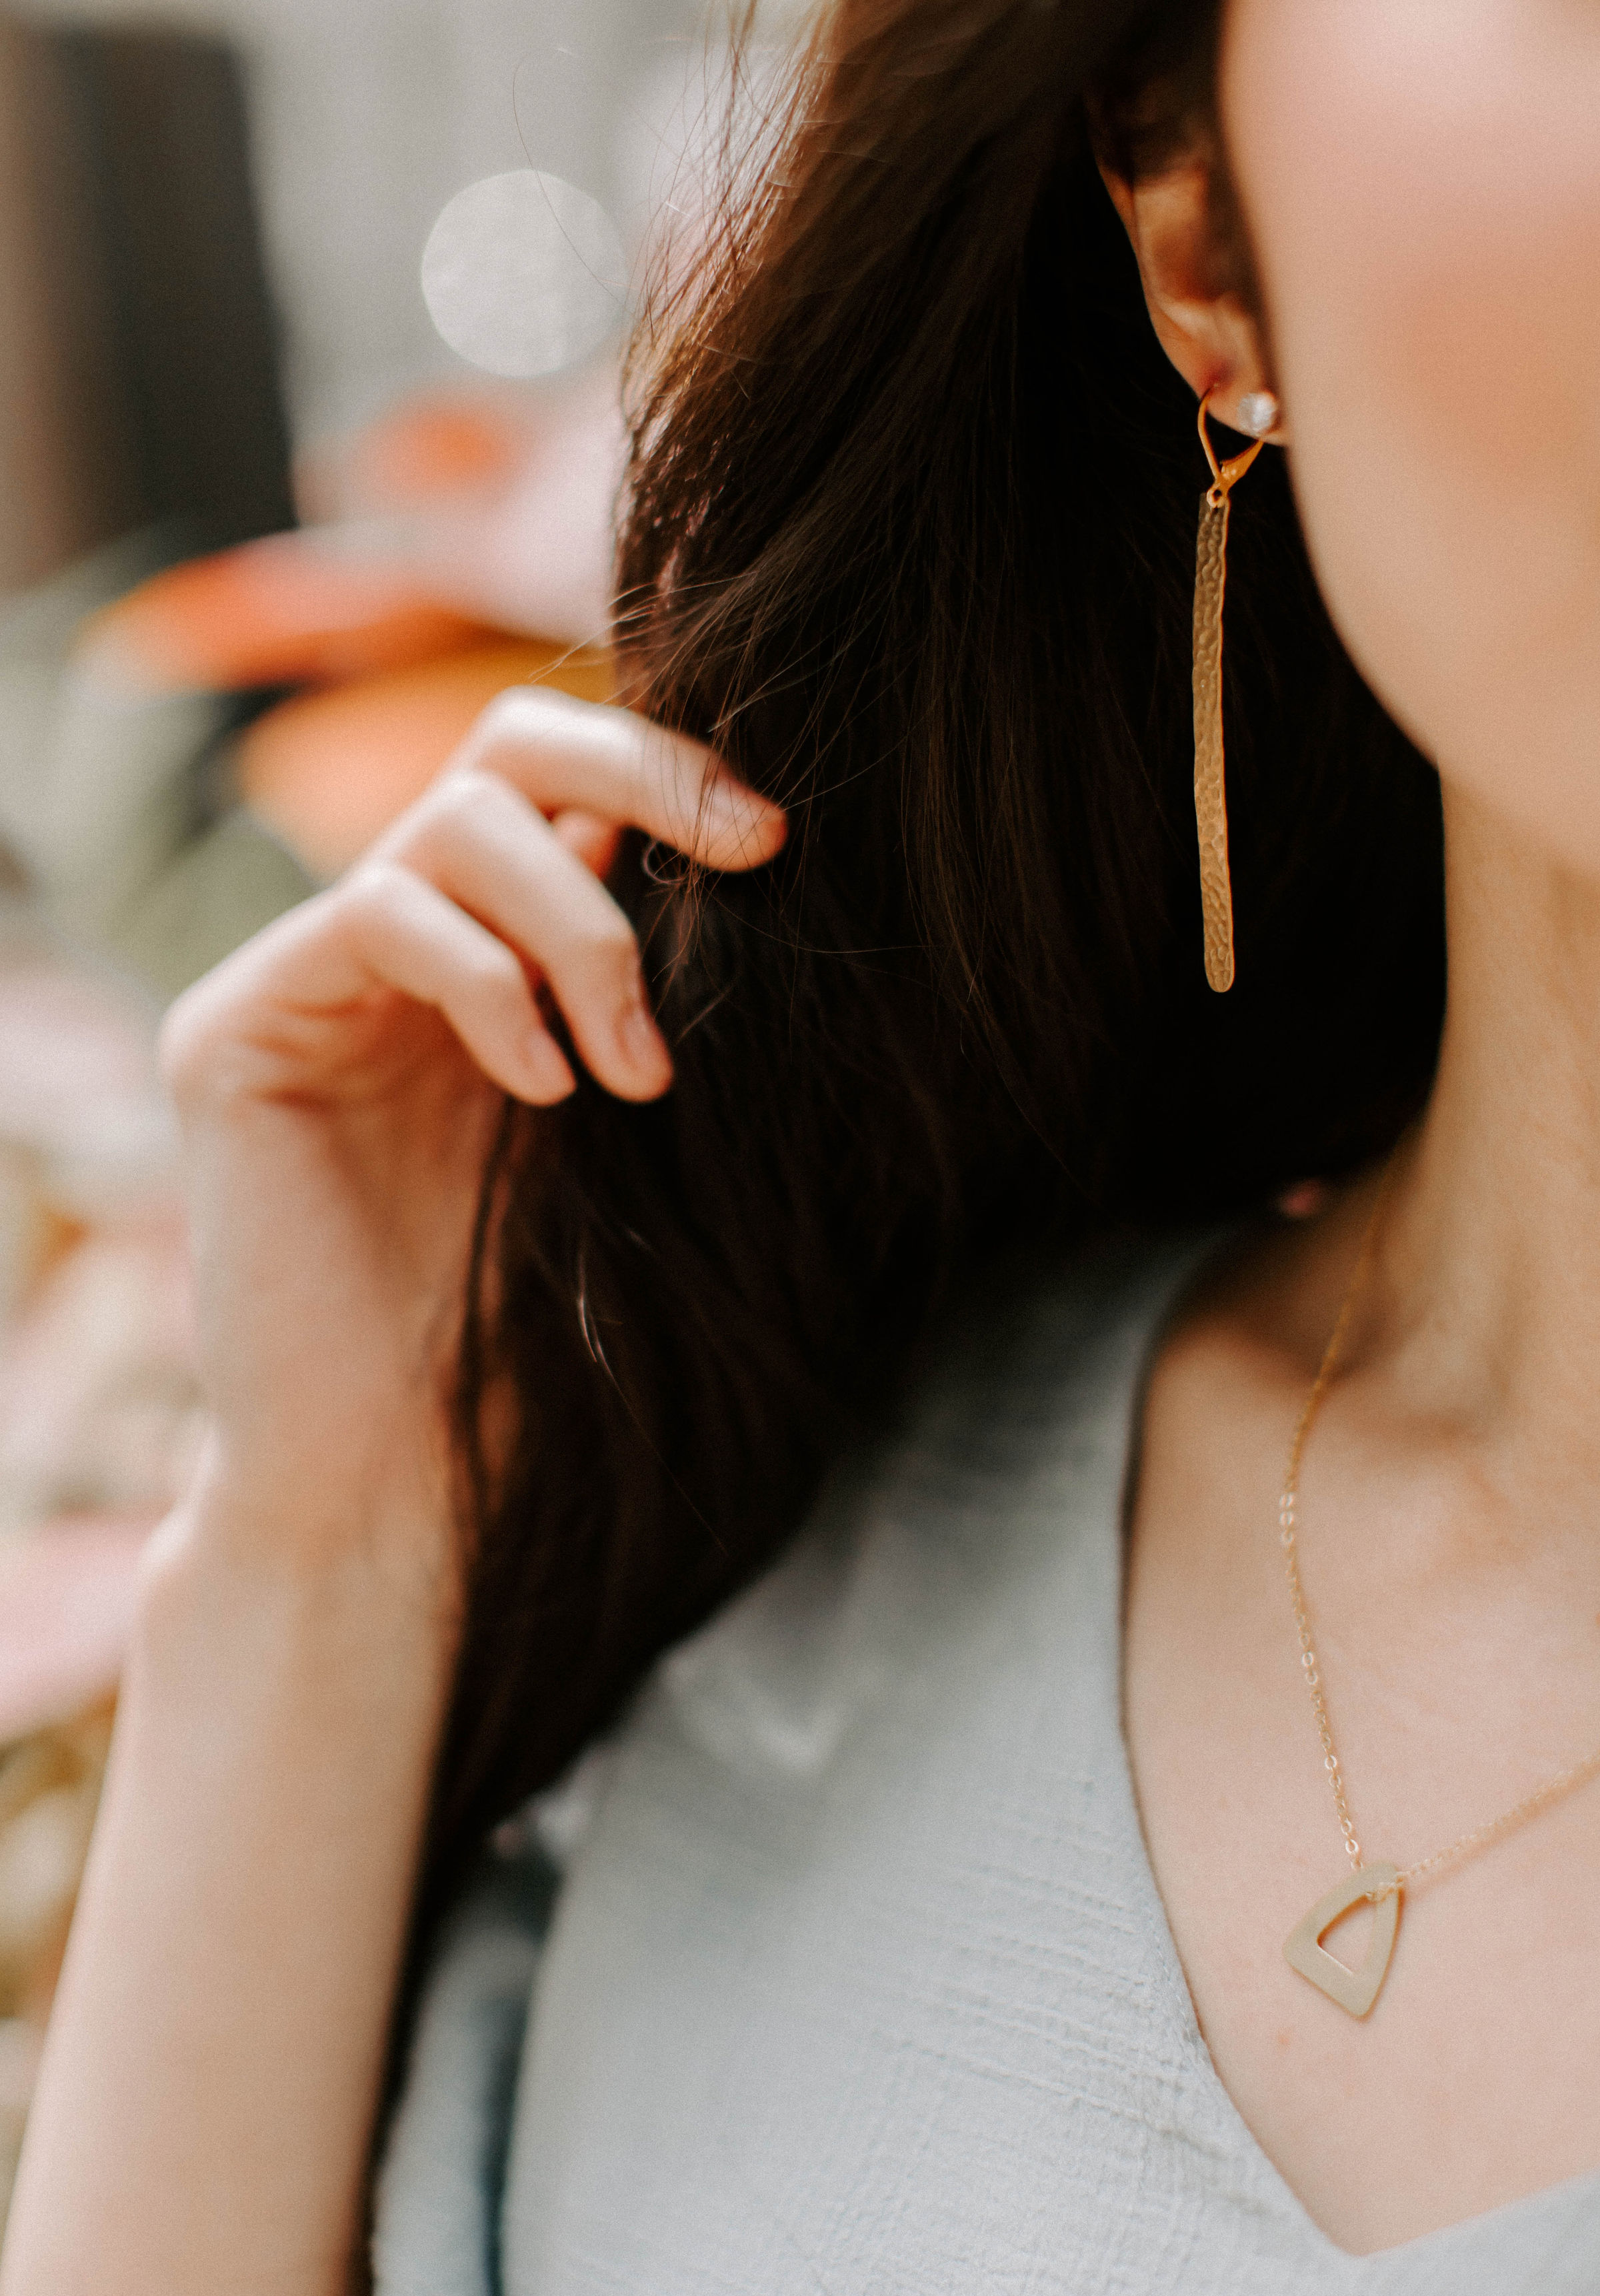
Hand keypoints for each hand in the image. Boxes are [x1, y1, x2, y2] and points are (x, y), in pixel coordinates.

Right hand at [158, 686, 784, 1602]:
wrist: (401, 1478)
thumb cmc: (539, 1334)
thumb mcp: (635, 1133)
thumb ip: (660, 995)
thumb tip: (763, 850)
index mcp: (499, 958)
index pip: (572, 785)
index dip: (676, 776)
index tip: (779, 846)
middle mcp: (401, 946)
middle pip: (507, 744)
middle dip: (643, 769)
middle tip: (750, 854)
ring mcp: (310, 977)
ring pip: (454, 822)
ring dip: (582, 929)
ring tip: (632, 1074)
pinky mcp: (235, 1026)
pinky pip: (376, 917)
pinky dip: (485, 984)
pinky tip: (540, 1092)